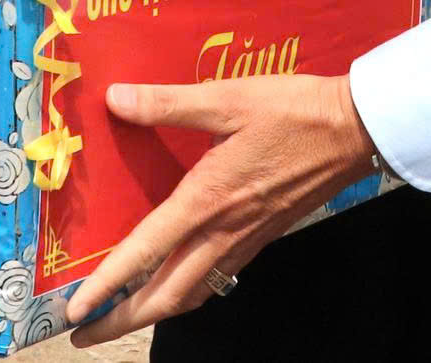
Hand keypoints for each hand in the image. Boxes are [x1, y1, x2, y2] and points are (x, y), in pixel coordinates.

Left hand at [64, 74, 380, 345]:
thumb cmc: (292, 110)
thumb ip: (168, 104)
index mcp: (207, 199)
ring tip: (121, 320)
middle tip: (84, 333)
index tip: (76, 310)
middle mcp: (223, 230)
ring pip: (191, 293)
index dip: (107, 283)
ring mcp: (246, 239)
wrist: (355, 128)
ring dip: (152, 313)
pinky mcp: (263, 237)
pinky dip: (187, 294)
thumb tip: (117, 99)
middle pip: (165, 296)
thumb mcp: (226, 98)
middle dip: (121, 320)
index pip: (146, 251)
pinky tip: (177, 285)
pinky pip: (216, 279)